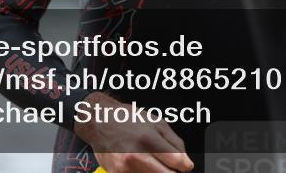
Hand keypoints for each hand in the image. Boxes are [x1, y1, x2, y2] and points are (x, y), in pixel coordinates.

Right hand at [74, 92, 193, 172]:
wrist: (99, 121)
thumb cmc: (128, 119)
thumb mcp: (157, 123)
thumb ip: (176, 143)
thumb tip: (186, 162)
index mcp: (149, 140)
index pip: (177, 163)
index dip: (185, 166)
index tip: (184, 165)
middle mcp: (136, 157)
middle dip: (172, 172)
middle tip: (171, 167)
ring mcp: (125, 170)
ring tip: (153, 162)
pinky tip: (142, 165)